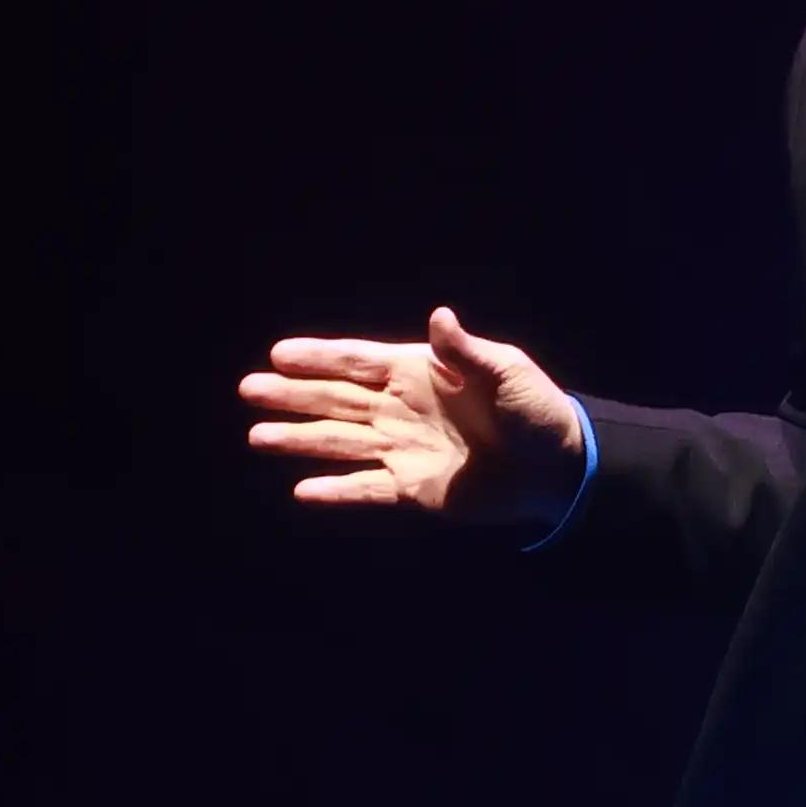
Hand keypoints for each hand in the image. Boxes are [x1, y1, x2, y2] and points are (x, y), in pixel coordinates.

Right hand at [243, 307, 587, 526]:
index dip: (320, 357)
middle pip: (336, 400)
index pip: (358, 361)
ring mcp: (401, 449)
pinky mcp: (412, 489)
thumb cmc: (535, 409)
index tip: (278, 353)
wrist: (557, 467)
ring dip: (299, 440)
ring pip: (339, 442)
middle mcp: (399, 409)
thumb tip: (439, 315)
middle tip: (248, 390)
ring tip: (257, 437)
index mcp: (418, 372)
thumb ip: (465, 352)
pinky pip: (365, 489)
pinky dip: (335, 491)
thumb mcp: (506, 372)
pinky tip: (302, 489)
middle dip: (292, 395)